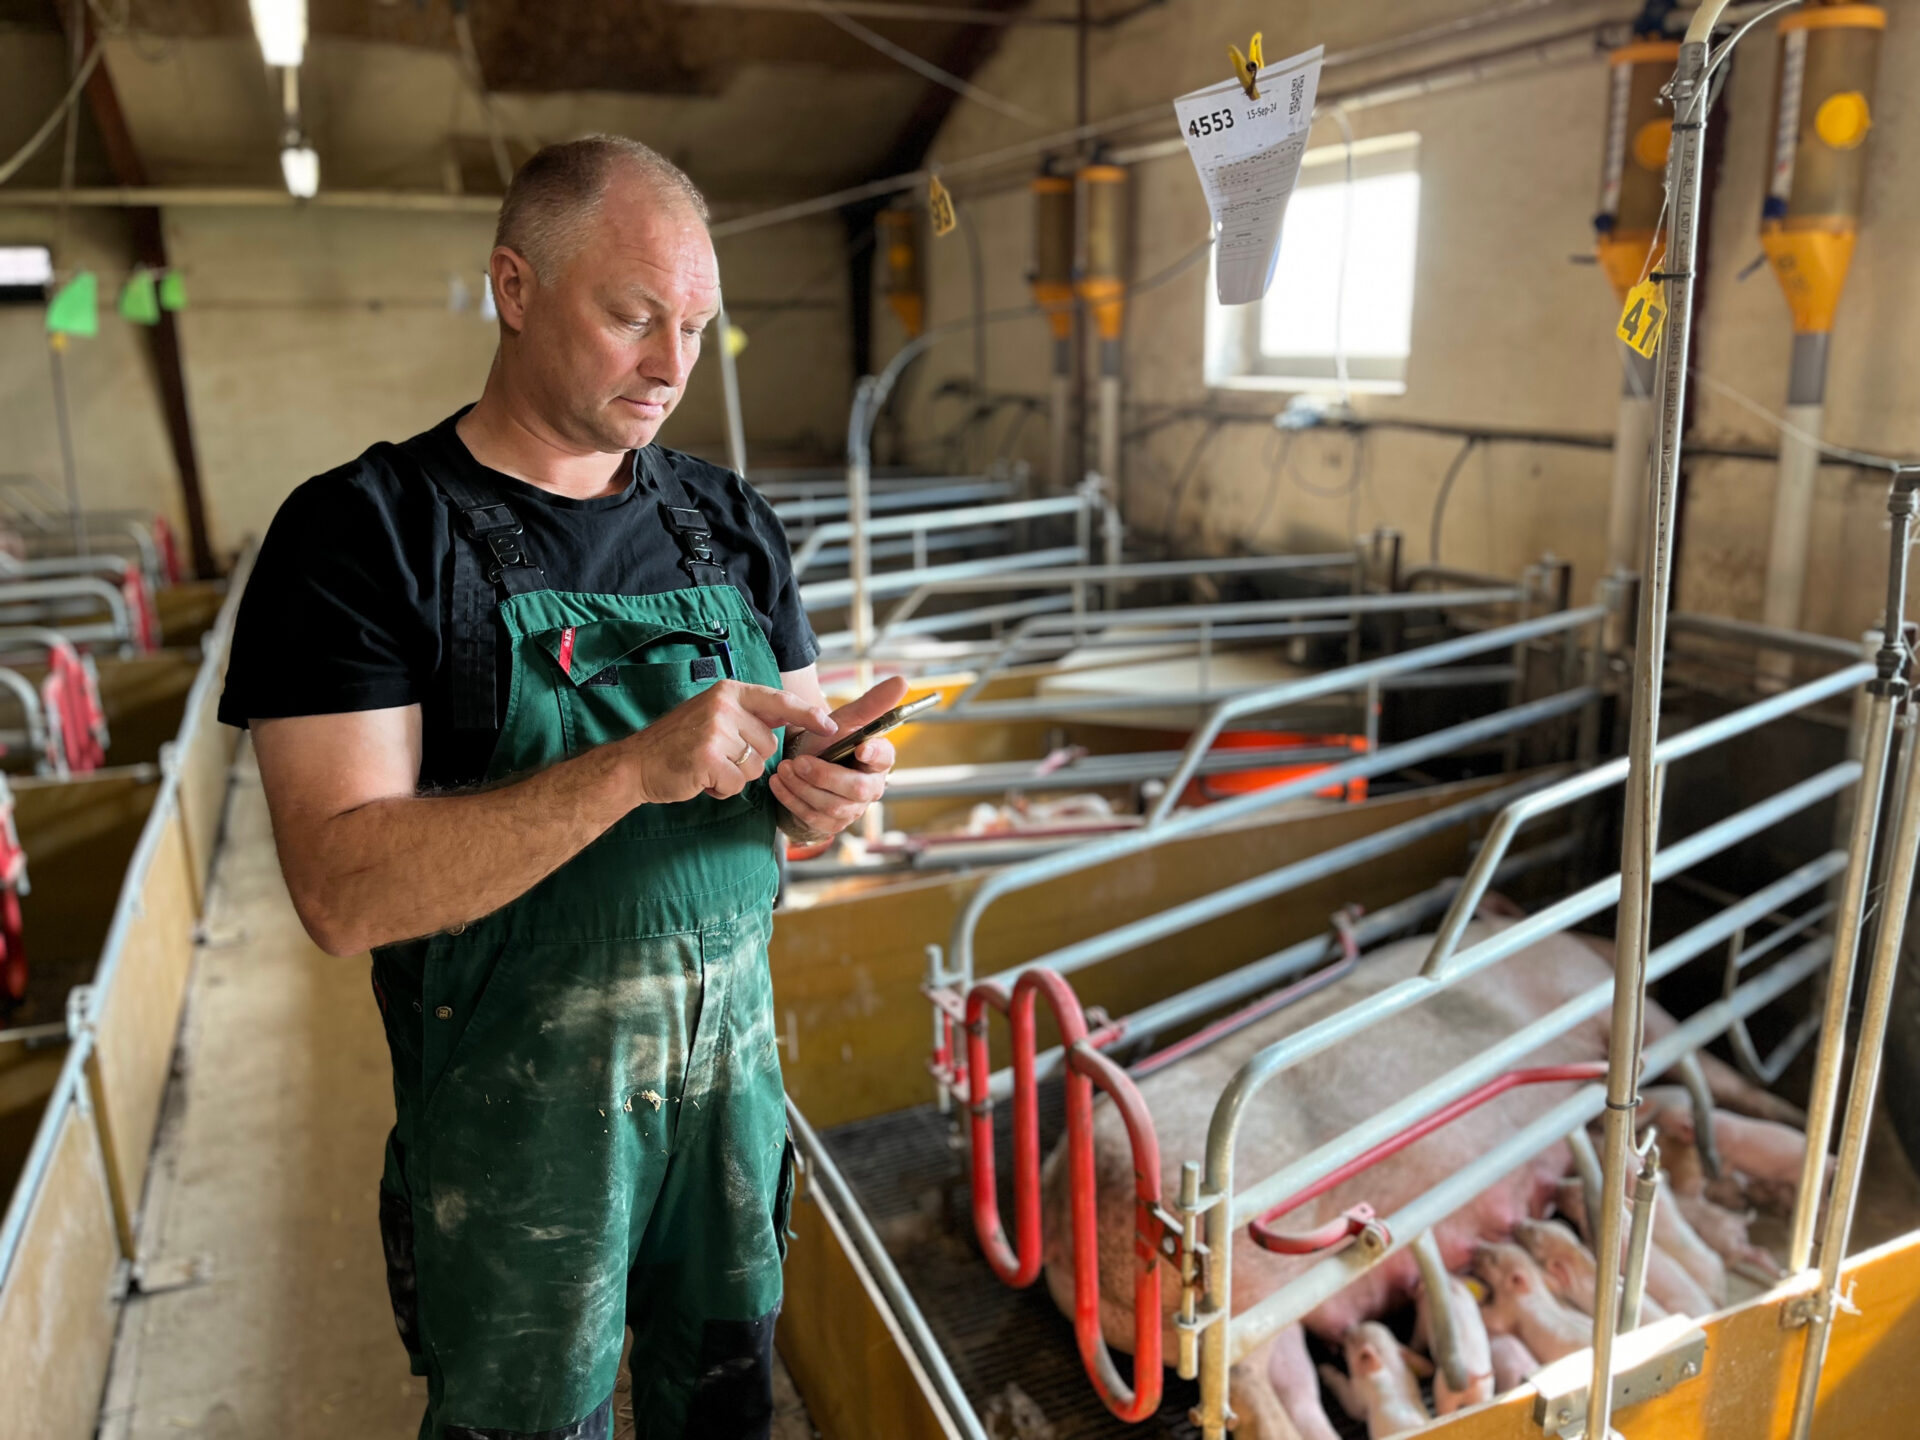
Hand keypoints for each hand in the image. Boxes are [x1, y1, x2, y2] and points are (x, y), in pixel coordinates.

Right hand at [625, 681, 833, 804]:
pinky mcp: (708, 757)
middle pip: (769, 744)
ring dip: (735, 776)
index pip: (779, 700)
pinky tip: (701, 779)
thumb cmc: (679, 743)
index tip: (830, 725)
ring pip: (755, 766)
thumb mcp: (713, 715)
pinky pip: (736, 784)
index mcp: (729, 692)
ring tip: (707, 766)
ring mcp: (715, 730)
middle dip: (749, 758)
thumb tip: (786, 724)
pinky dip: (721, 789)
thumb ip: (747, 716)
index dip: (807, 714)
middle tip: (716, 755)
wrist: (636, 763)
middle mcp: (724, 706)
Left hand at [771, 676, 908, 841]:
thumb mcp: (844, 720)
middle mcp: (871, 788)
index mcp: (879, 760)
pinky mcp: (832, 825)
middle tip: (798, 762)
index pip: (885, 758)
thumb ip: (872, 703)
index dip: (874, 754)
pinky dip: (792, 800)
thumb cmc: (827, 742)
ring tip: (783, 770)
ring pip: (832, 806)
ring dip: (803, 787)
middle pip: (857, 789)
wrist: (799, 767)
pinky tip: (778, 785)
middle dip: (824, 775)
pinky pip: (814, 818)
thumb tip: (904, 680)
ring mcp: (853, 810)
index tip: (860, 748)